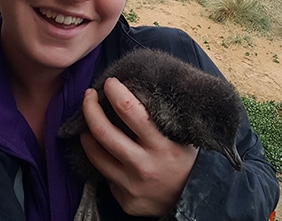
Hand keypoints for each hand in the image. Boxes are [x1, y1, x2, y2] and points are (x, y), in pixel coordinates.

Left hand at [80, 77, 198, 216]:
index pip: (129, 110)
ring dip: (87, 133)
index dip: (115, 92)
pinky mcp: (125, 200)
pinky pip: (105, 175)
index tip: (110, 83)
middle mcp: (144, 166)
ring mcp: (132, 185)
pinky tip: (106, 151)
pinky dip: (103, 159)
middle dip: (90, 108)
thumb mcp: (181, 135)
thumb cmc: (186, 160)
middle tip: (89, 95)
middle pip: (103, 132)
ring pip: (96, 154)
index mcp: (162, 145)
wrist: (194, 200)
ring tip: (88, 121)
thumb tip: (134, 89)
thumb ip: (158, 117)